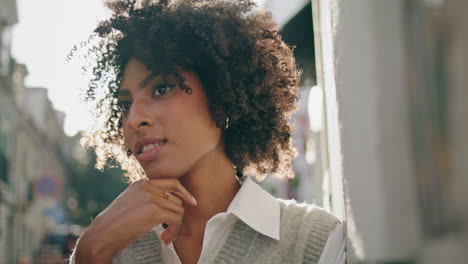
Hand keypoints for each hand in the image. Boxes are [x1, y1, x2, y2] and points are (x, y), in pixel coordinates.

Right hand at [74, 178, 196, 262]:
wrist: (102, 234)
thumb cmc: (115, 224)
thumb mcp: (132, 203)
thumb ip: (148, 198)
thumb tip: (172, 203)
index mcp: (142, 183)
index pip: (172, 182)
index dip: (184, 192)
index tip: (192, 202)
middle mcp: (148, 187)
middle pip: (177, 199)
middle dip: (177, 216)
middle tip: (170, 230)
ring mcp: (152, 198)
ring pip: (178, 210)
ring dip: (175, 226)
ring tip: (166, 236)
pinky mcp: (155, 211)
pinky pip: (176, 220)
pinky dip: (174, 231)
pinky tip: (165, 238)